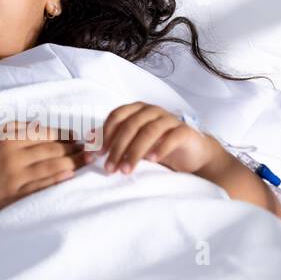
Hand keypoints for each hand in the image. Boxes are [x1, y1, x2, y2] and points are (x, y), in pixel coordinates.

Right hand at [0, 121, 90, 220]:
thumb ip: (10, 128)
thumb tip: (36, 126)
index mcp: (6, 138)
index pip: (43, 132)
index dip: (63, 133)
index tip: (76, 134)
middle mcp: (14, 155)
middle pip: (52, 148)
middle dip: (74, 146)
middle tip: (90, 146)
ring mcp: (16, 175)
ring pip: (52, 166)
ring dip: (74, 162)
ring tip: (88, 159)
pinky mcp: (16, 194)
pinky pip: (43, 184)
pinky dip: (59, 178)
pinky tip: (71, 174)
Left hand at [97, 102, 224, 176]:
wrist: (191, 153)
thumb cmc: (157, 146)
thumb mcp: (132, 143)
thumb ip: (113, 139)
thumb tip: (88, 142)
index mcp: (136, 109)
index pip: (115, 117)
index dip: (103, 136)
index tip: (96, 156)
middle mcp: (151, 110)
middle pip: (130, 126)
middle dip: (117, 148)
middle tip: (109, 168)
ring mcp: (169, 119)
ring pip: (148, 131)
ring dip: (134, 152)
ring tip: (126, 170)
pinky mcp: (185, 131)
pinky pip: (171, 136)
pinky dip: (159, 148)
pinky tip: (152, 160)